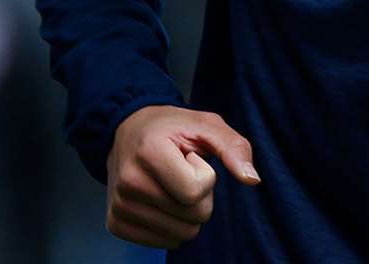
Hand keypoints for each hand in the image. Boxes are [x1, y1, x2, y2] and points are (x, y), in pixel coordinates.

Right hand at [105, 104, 260, 248]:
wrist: (128, 130)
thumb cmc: (173, 128)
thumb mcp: (207, 125)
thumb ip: (234, 147)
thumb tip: (253, 180)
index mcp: (149, 152)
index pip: (195, 192)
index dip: (206, 176)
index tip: (190, 157)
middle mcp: (128, 183)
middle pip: (192, 216)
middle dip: (200, 196)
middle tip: (182, 171)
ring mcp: (119, 206)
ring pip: (181, 234)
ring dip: (187, 211)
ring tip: (171, 183)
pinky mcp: (115, 224)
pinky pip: (165, 243)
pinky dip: (172, 224)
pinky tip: (160, 197)